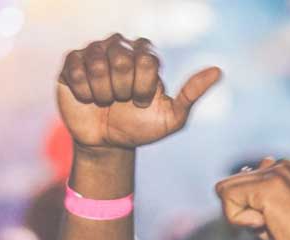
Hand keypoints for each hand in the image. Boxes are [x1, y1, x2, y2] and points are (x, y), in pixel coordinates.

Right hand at [57, 34, 220, 151]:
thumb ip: (191, 95)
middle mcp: (120, 46)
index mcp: (146, 54)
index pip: (148, 61)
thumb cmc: (140, 127)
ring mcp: (94, 52)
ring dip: (102, 93)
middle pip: (123, 59)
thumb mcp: (171, 118)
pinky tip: (87, 99)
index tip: (141, 102)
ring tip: (104, 101)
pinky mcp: (72, 63)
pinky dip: (83, 92)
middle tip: (120, 101)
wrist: (107, 144)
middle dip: (122, 91)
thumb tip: (217, 70)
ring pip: (98, 64)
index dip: (143, 89)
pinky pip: (76, 69)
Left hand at [215, 158, 289, 239]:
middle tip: (277, 227)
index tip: (280, 224)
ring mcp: (276, 172)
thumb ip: (261, 198)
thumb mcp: (283, 218)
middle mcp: (283, 165)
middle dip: (244, 214)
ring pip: (225, 191)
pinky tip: (270, 226)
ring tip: (276, 226)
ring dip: (243, 218)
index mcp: (289, 170)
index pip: (242, 186)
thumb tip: (237, 176)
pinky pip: (227, 200)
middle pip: (230, 188)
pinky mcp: (268, 186)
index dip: (251, 212)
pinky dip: (241, 221)